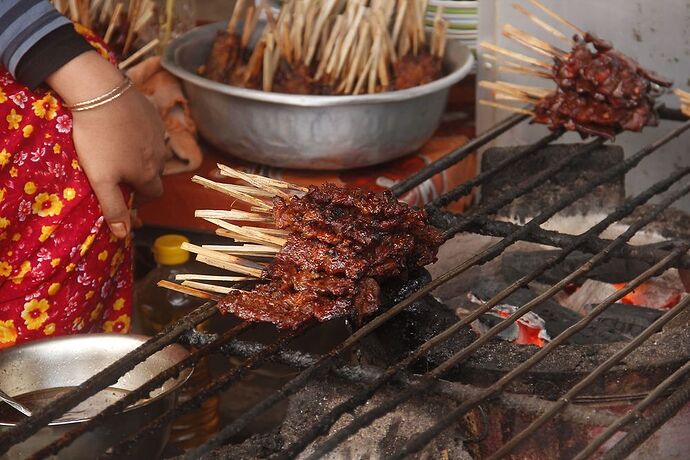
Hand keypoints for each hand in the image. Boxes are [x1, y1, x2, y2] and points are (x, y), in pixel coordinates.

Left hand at [46, 51, 167, 237]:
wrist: (101, 93)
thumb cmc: (98, 139)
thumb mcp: (101, 179)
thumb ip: (113, 208)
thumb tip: (124, 235)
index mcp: (148, 174)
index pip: (154, 194)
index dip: (142, 197)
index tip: (127, 194)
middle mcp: (160, 156)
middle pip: (156, 173)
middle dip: (143, 176)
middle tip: (120, 172)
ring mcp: (158, 133)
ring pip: (155, 152)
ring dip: (143, 156)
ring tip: (119, 150)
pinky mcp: (152, 114)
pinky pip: (150, 131)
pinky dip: (141, 135)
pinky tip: (122, 129)